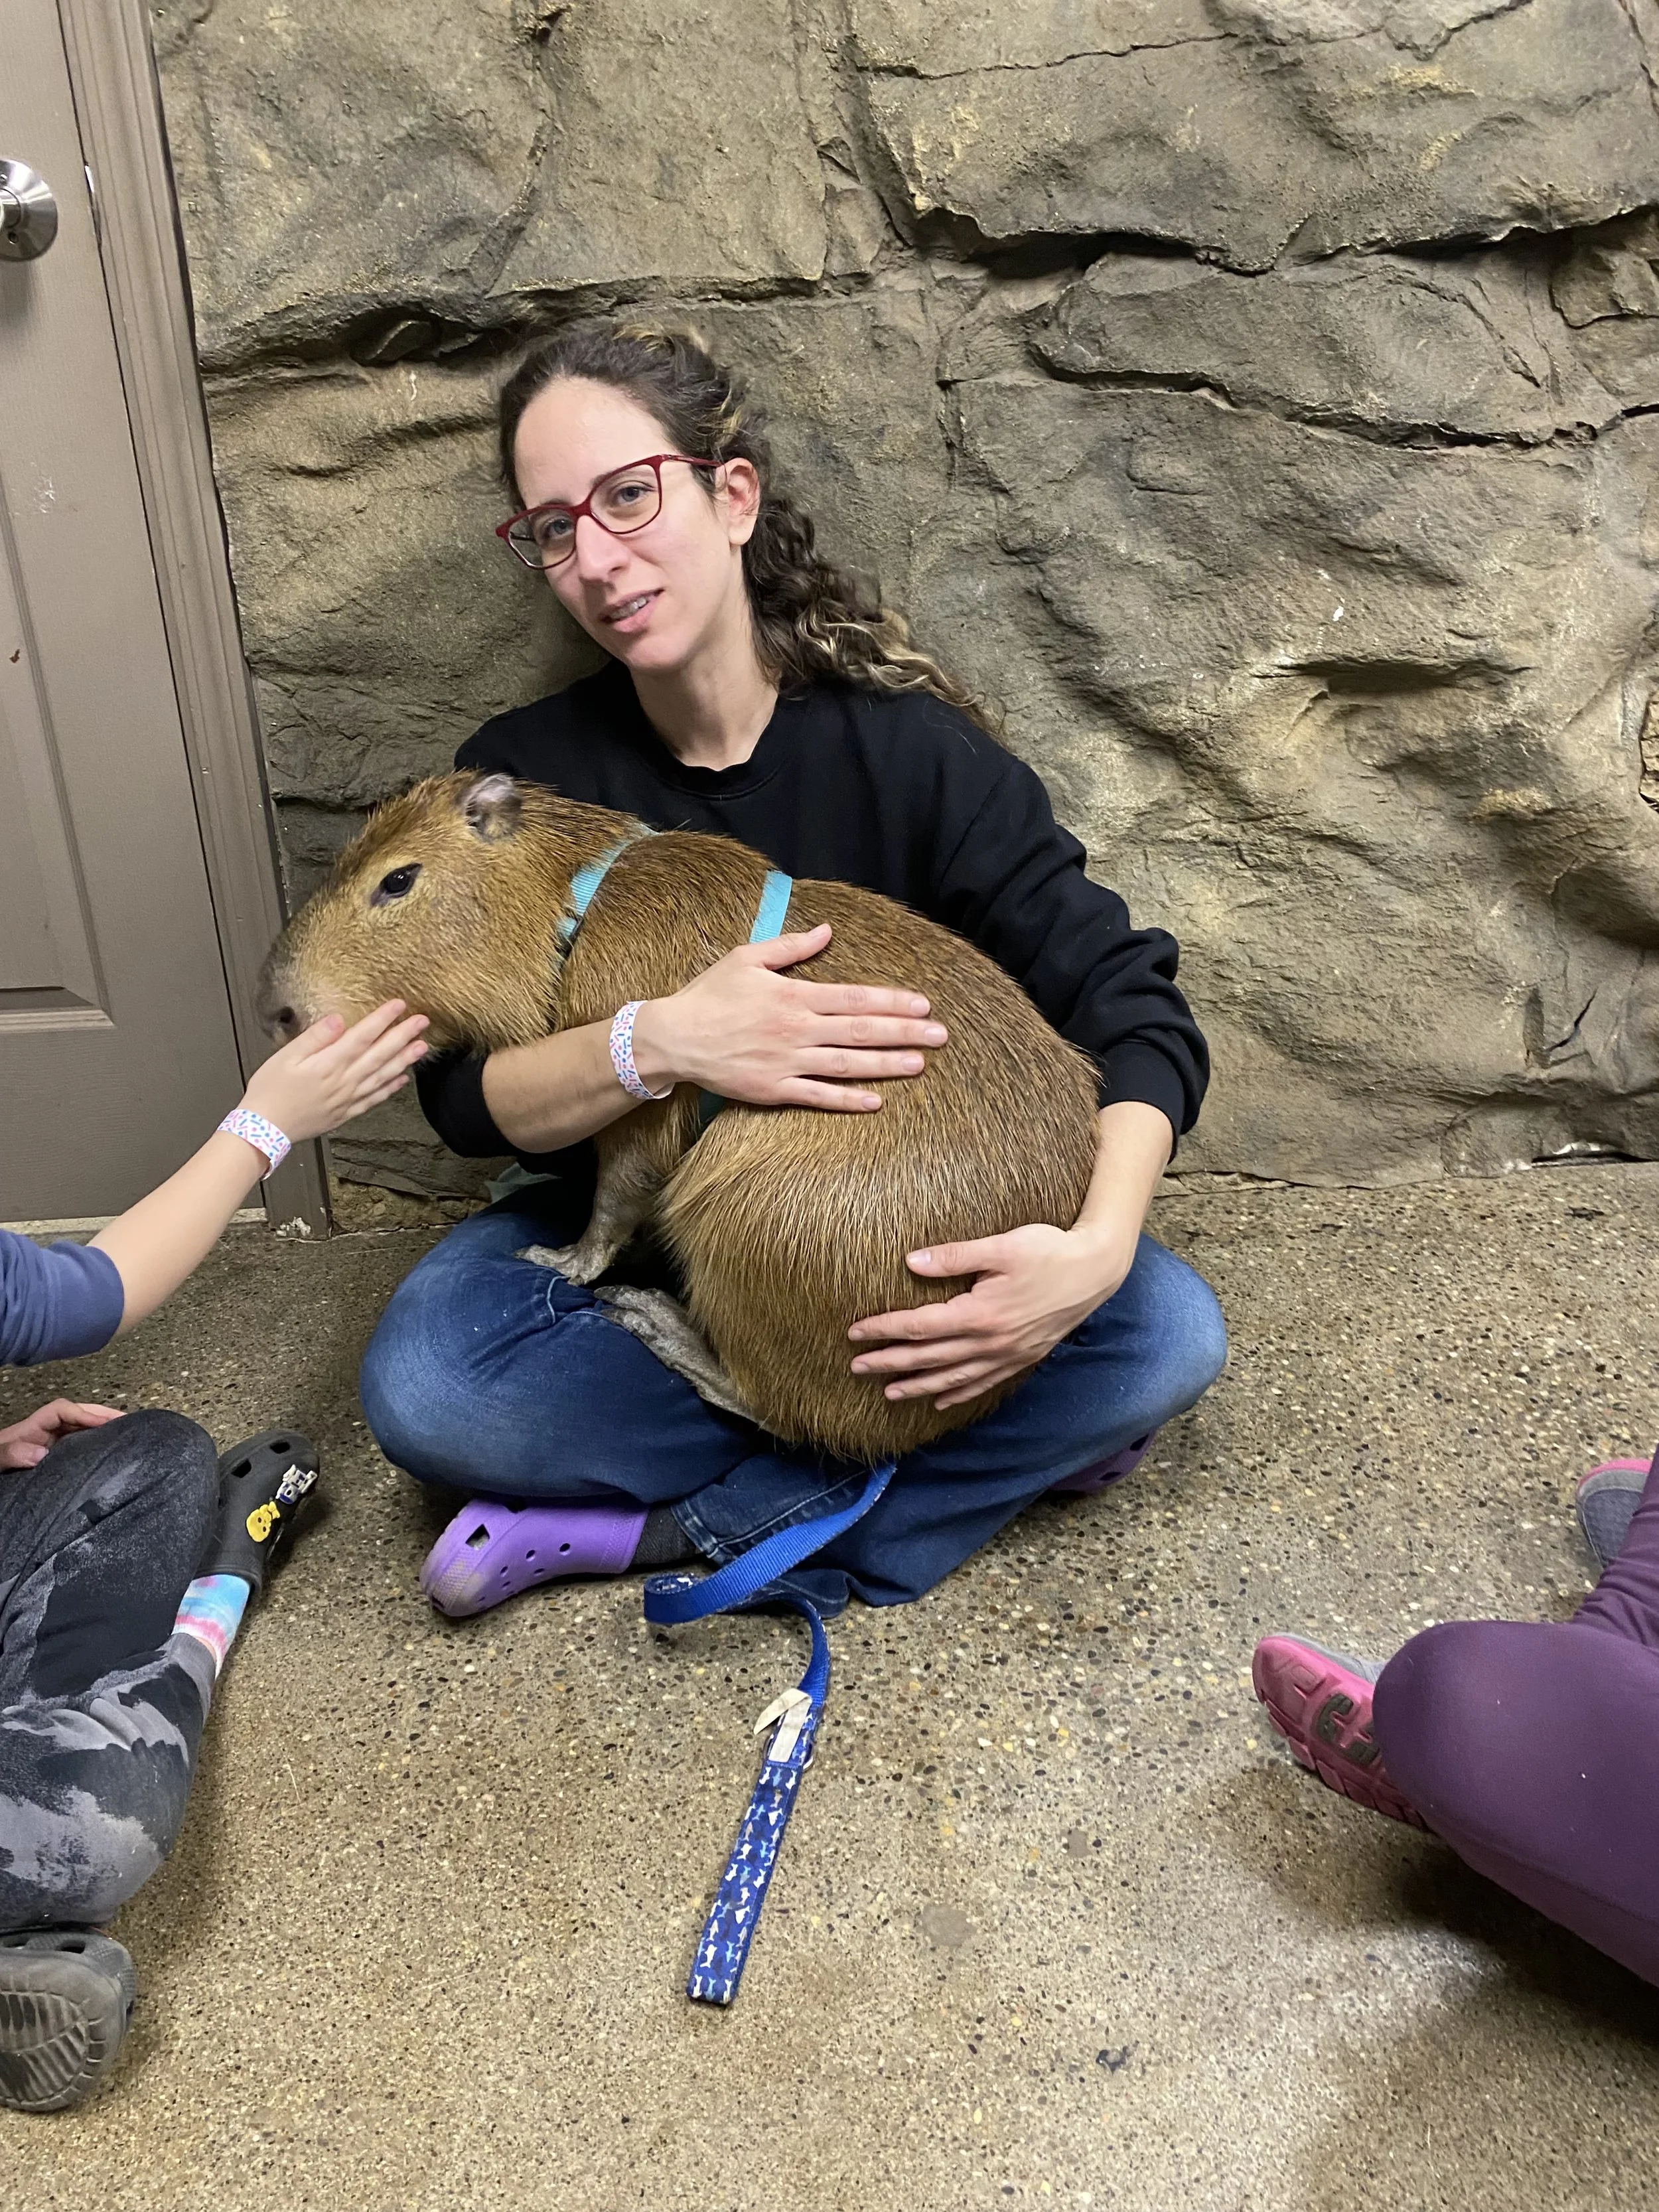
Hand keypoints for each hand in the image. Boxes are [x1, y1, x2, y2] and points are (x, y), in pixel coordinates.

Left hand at [0, 1398, 122, 1469]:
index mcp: (31, 1428)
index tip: (103, 1423)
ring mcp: (50, 1445)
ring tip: (126, 1433)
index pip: (61, 1410)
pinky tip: (109, 1452)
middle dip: (101, 1414)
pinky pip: (78, 1447)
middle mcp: (43, 1433)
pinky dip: (95, 1445)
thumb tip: (42, 1454)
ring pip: (79, 1429)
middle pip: (76, 1414)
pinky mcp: (54, 1460)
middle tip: (127, 1422)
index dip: (84, 1413)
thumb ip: (11, 1453)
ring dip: (101, 1428)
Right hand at [239, 1000, 429, 1143]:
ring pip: (383, 1076)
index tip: (399, 1004)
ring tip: (422, 1046)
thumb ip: (315, 1037)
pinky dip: (390, 1088)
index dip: (382, 1019)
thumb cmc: (270, 1090)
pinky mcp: (346, 1113)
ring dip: (404, 1060)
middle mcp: (345, 1081)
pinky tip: (403, 1079)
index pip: (363, 1036)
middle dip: (403, 1035)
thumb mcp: (286, 1057)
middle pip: (380, 1054)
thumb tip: (339, 1019)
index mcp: (329, 1063)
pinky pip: (375, 1099)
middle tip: (423, 1021)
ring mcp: (348, 1098)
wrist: (265, 1129)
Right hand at [632, 922, 947, 1111]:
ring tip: (920, 1064)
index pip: (854, 998)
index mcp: (793, 996)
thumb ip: (791, 947)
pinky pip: (818, 1096)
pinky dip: (847, 1099)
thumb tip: (827, 931)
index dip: (891, 1002)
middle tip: (940, 1036)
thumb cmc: (709, 995)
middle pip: (860, 1031)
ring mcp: (787, 1062)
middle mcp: (796, 1030)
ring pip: (847, 1064)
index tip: (923, 1005)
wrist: (673, 1038)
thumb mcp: (747, 957)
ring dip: (886, 1064)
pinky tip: (876, 1100)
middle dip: (904, 1033)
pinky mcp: (774, 1089)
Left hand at [848, 1222, 1134, 1410]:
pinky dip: (959, 1393)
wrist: (1096, 1271)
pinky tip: (940, 1400)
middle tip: (856, 1367)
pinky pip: (984, 1383)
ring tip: (888, 1392)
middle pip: (929, 1357)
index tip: (856, 1332)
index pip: (920, 1326)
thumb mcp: (1000, 1246)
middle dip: (890, 1362)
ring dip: (918, 1385)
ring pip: (953, 1377)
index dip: (885, 1330)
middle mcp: (990, 1342)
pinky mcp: (1022, 1357)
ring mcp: (1008, 1354)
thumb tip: (910, 1262)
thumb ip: (954, 1256)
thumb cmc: (1049, 1251)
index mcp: (979, 1313)